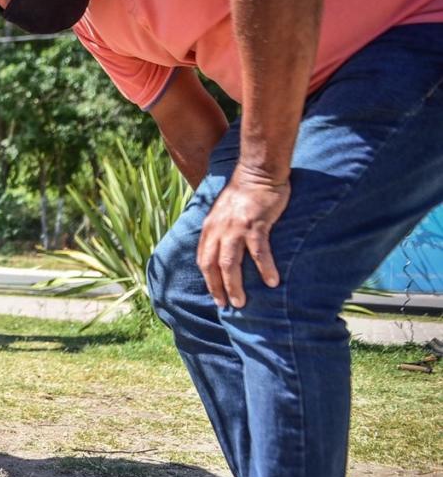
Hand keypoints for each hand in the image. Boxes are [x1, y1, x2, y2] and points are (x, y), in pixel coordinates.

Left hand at [197, 167, 289, 307]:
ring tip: (241, 302)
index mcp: (210, 227)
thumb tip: (221, 247)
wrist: (258, 171)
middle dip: (217, 288)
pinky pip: (258, 252)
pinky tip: (272, 281)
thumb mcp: (223, 211)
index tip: (215, 294)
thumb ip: (220, 228)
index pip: (203, 259)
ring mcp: (235, 228)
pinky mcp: (255, 224)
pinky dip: (264, 268)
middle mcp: (218, 230)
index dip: (207, 279)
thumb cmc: (244, 193)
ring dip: (234, 285)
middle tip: (226, 305)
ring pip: (230, 263)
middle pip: (212, 265)